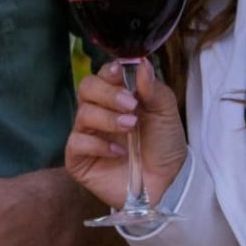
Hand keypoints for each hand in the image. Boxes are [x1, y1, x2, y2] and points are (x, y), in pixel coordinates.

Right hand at [64, 62, 185, 208]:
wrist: (168, 182)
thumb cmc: (164, 145)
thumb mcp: (166, 112)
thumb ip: (153, 88)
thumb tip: (142, 63)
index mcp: (117, 96)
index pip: (102, 75)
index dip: (108, 72)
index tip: (119, 73)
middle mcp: (98, 112)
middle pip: (86, 89)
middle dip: (107, 94)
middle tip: (131, 106)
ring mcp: (88, 135)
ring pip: (82, 114)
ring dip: (108, 118)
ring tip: (130, 127)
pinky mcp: (79, 159)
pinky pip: (77, 143)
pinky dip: (98, 145)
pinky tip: (119, 152)